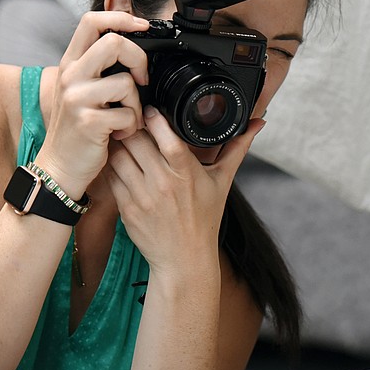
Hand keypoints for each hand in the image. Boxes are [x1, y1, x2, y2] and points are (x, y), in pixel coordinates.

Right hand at [35, 12, 150, 196]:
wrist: (60, 167)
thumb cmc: (78, 128)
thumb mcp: (83, 89)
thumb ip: (100, 66)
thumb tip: (132, 40)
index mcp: (71, 63)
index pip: (91, 20)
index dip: (121, 16)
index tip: (142, 26)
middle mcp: (70, 75)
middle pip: (114, 42)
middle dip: (139, 59)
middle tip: (141, 79)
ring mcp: (77, 98)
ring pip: (126, 82)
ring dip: (137, 104)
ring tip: (126, 118)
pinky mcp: (88, 122)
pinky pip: (128, 114)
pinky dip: (132, 127)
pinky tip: (119, 134)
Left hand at [105, 104, 263, 273]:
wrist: (184, 259)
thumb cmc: (205, 218)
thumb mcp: (222, 182)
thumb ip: (237, 148)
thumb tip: (258, 123)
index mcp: (187, 174)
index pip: (167, 138)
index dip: (155, 119)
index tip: (151, 111)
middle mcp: (163, 184)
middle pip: (136, 141)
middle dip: (131, 127)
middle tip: (131, 122)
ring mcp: (142, 197)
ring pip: (118, 156)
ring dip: (118, 144)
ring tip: (123, 140)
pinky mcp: (126, 209)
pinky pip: (111, 177)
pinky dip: (112, 165)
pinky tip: (119, 162)